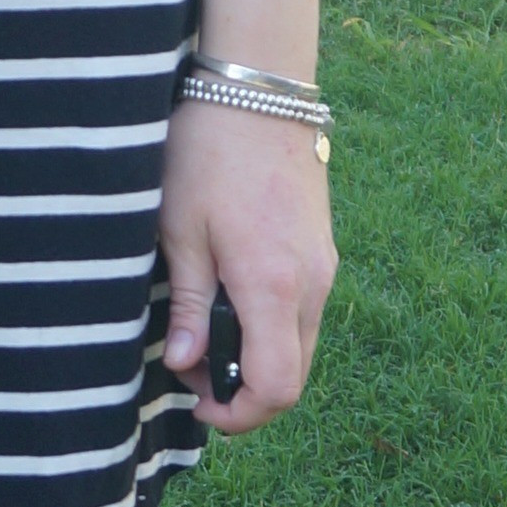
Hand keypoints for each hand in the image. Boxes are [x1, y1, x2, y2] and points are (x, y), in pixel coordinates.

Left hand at [161, 100, 336, 434]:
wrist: (258, 91)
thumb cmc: (208, 154)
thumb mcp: (181, 232)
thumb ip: (190, 306)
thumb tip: (187, 366)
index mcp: (275, 287)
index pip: (276, 388)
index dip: (238, 415)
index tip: (196, 402)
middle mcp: (313, 286)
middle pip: (294, 376)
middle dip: (243, 391)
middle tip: (188, 367)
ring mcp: (324, 267)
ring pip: (299, 345)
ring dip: (256, 358)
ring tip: (202, 329)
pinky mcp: (322, 251)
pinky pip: (302, 312)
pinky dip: (270, 327)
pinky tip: (228, 298)